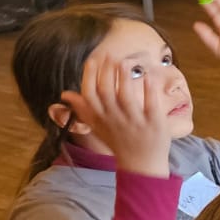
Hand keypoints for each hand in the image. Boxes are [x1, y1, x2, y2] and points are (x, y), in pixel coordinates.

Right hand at [61, 53, 172, 177]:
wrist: (141, 165)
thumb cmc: (118, 141)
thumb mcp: (97, 127)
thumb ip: (83, 109)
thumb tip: (65, 93)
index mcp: (100, 118)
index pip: (90, 94)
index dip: (89, 76)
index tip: (93, 59)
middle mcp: (114, 119)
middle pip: (106, 92)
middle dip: (106, 72)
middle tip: (110, 55)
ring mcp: (134, 122)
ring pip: (126, 97)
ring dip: (123, 78)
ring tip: (125, 61)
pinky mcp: (154, 124)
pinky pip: (150, 105)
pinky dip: (148, 90)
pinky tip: (148, 76)